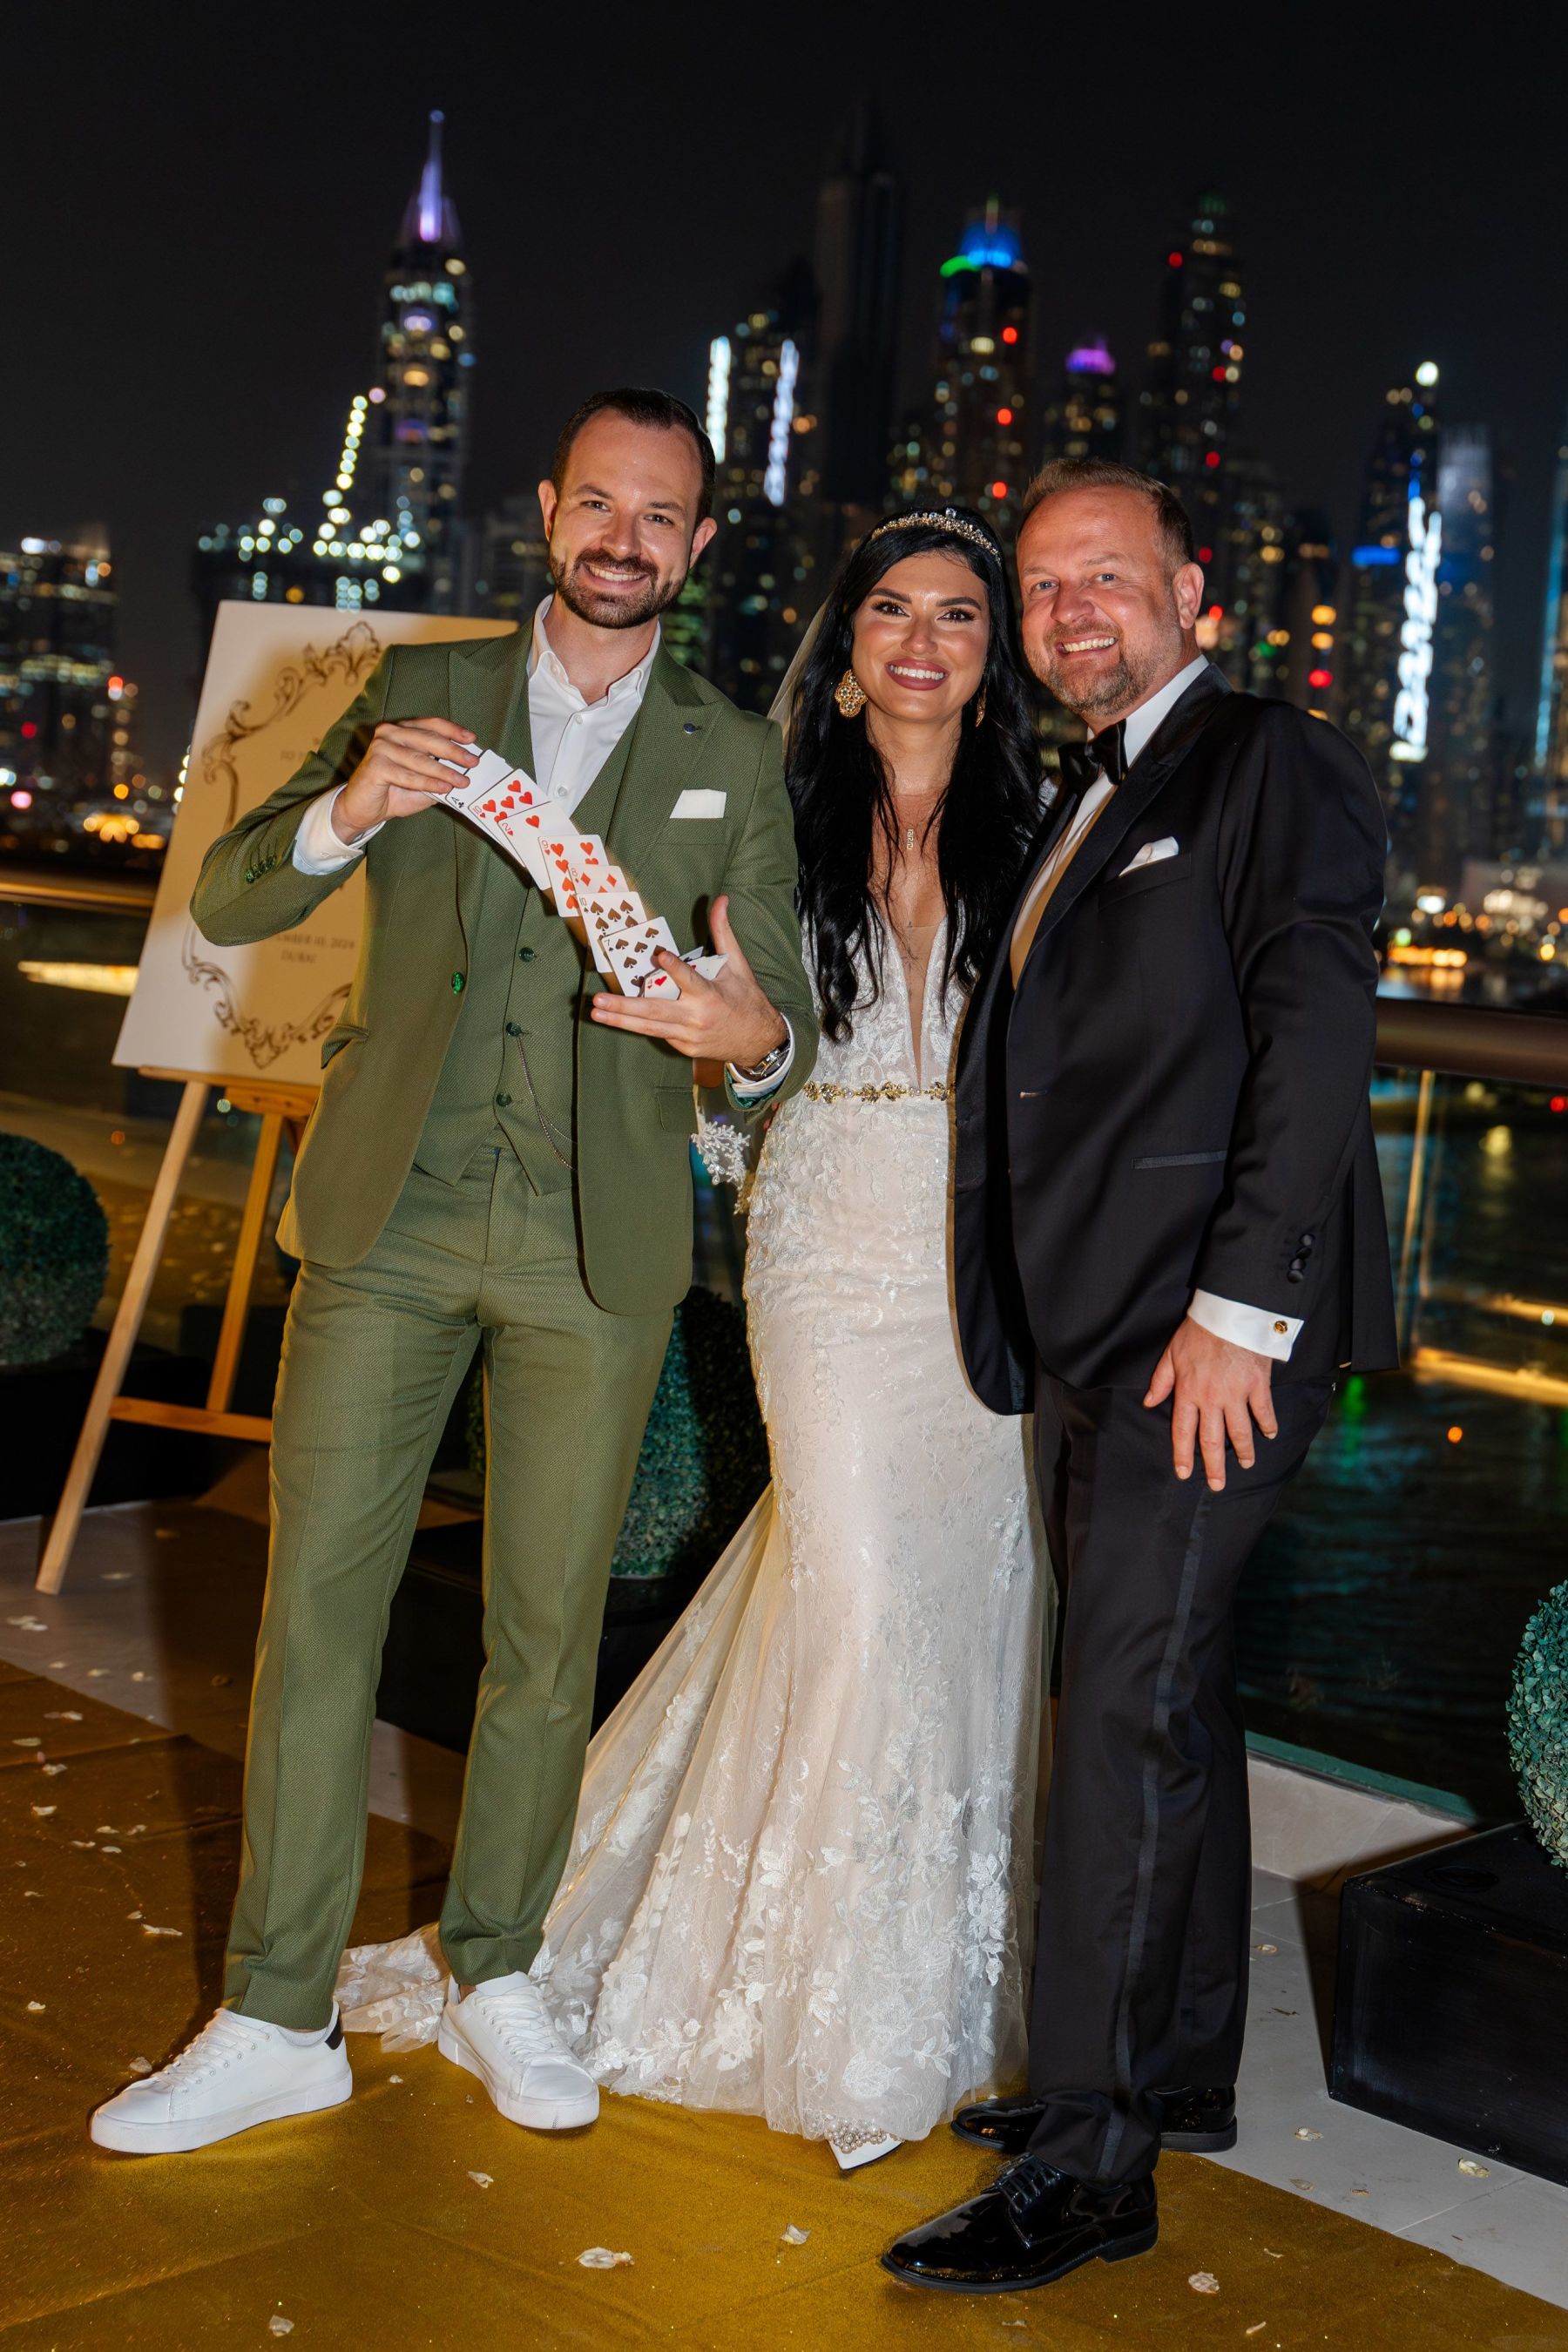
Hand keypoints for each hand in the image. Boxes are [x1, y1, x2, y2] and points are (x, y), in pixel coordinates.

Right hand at [333, 718, 477, 841]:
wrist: (363, 809)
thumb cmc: (392, 791)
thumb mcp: (423, 781)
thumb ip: (440, 773)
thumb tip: (466, 772)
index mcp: (401, 730)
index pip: (431, 725)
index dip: (452, 731)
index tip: (472, 739)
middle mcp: (389, 733)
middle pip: (428, 739)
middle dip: (453, 751)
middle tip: (472, 762)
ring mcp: (380, 748)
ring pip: (420, 759)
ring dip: (444, 771)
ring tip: (462, 781)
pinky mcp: (375, 766)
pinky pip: (408, 775)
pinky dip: (428, 782)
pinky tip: (444, 788)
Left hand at [588, 895, 787, 1069]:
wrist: (758, 1041)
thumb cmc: (746, 998)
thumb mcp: (737, 964)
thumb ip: (723, 932)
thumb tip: (722, 899)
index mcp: (711, 995)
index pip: (690, 979)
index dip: (675, 969)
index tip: (660, 957)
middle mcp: (697, 1018)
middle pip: (655, 1011)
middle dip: (624, 1006)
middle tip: (598, 999)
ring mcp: (689, 1036)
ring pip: (649, 1028)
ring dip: (620, 1021)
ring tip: (596, 1013)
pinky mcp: (685, 1048)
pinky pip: (660, 1033)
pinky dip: (641, 1026)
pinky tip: (618, 1019)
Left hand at [1143, 1315, 1276, 1490]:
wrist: (1228, 1313)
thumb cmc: (1197, 1332)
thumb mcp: (1171, 1355)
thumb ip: (1161, 1381)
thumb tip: (1150, 1403)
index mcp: (1188, 1392)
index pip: (1183, 1431)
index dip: (1183, 1455)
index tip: (1183, 1473)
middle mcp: (1211, 1398)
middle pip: (1212, 1440)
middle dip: (1215, 1466)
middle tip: (1218, 1485)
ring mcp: (1236, 1393)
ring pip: (1240, 1431)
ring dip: (1244, 1451)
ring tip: (1247, 1465)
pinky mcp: (1258, 1385)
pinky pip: (1263, 1411)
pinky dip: (1267, 1425)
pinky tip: (1269, 1435)